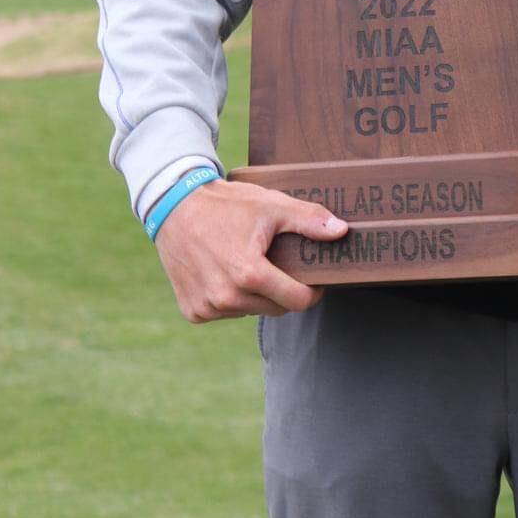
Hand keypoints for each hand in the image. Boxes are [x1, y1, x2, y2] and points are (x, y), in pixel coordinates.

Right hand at [154, 179, 347, 321]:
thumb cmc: (227, 205)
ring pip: (250, 310)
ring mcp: (207, 307)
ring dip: (255, 294)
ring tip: (245, 263)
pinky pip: (224, 313)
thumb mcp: (272, 205)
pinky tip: (223, 272)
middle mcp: (227, 297)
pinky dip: (229, 298)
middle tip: (276, 263)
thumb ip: (310, 220)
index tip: (312, 278)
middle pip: (276, 308)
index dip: (311, 290)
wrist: (174, 206)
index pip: (298, 301)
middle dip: (282, 290)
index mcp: (249, 275)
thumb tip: (343, 231)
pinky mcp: (192, 311)